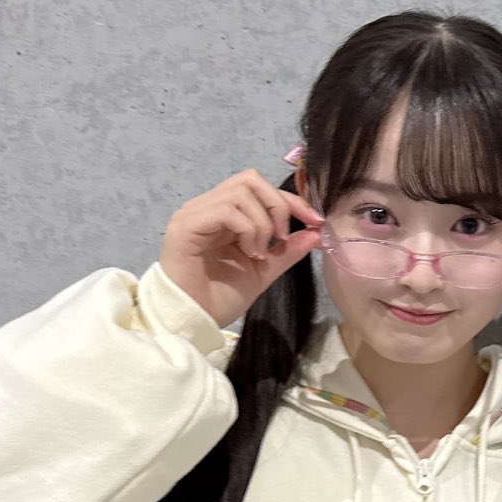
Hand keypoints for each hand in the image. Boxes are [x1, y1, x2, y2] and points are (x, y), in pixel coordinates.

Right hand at [159, 170, 325, 327]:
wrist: (193, 321)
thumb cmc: (219, 299)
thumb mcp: (263, 271)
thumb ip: (286, 251)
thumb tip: (315, 233)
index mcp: (223, 215)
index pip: (260, 189)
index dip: (290, 201)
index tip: (314, 221)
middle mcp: (207, 208)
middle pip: (250, 180)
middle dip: (277, 205)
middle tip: (282, 237)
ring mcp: (194, 214)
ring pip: (240, 192)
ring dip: (261, 223)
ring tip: (258, 253)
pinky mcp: (186, 226)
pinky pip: (226, 210)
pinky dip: (247, 229)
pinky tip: (247, 252)